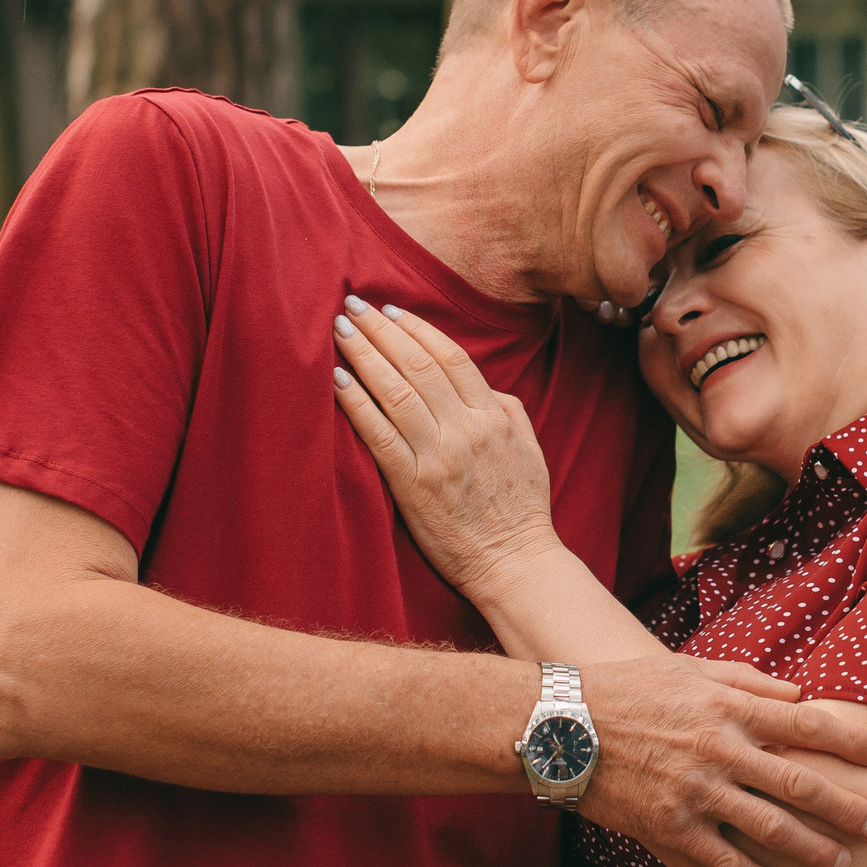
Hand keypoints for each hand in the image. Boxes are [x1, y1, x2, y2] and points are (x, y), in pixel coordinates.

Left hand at [331, 297, 560, 597]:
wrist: (514, 562)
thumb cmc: (521, 508)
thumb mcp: (528, 447)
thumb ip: (505, 409)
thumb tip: (477, 383)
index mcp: (493, 416)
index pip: (450, 357)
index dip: (416, 328)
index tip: (389, 310)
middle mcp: (465, 429)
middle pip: (416, 365)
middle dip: (380, 331)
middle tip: (352, 304)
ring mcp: (438, 456)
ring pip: (395, 391)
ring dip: (364, 355)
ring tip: (340, 330)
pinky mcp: (413, 485)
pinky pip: (379, 435)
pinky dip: (357, 403)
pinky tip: (338, 380)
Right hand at [574, 656, 866, 866]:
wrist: (564, 727)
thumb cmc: (631, 692)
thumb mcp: (691, 670)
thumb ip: (749, 682)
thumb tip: (802, 694)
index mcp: (727, 708)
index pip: (804, 723)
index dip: (849, 741)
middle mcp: (718, 750)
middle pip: (798, 782)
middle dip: (844, 806)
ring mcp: (696, 792)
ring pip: (769, 827)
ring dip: (812, 848)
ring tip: (844, 863)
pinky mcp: (671, 827)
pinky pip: (725, 861)